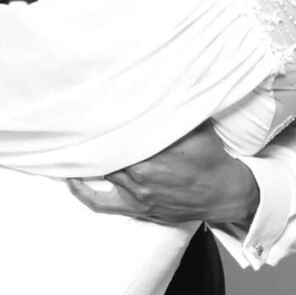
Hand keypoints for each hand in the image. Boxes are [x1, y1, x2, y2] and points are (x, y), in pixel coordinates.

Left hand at [67, 122, 259, 226]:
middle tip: (76, 120)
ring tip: (73, 141)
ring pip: (102, 170)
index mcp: (153, 152)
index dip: (103, 120)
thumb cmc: (211, 157)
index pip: (119, 132)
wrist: (224, 193)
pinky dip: (83, 193)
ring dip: (90, 157)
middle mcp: (140, 173)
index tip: (91, 106)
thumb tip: (159, 87)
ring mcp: (136, 193)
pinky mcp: (136, 207)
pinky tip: (71, 181)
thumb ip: (174, 111)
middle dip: (95, 136)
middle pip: (107, 150)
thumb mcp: (196, 126)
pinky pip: (102, 203)